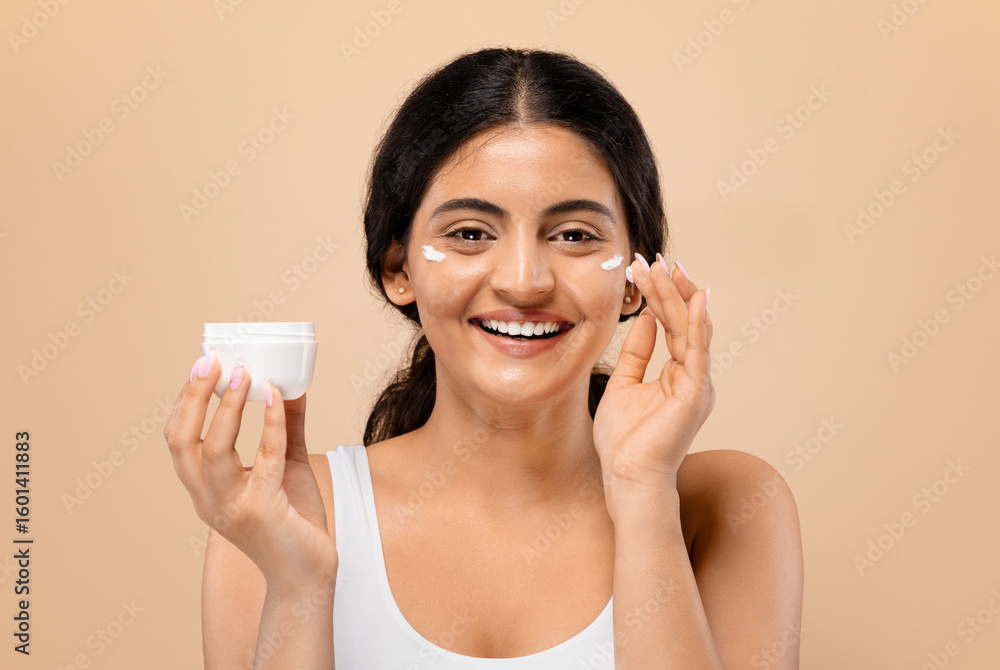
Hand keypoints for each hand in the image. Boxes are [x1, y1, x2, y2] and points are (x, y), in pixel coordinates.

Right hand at [164, 352, 336, 589]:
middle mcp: (208, 499)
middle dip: (193, 397)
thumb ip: (285, 427)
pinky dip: (271, 424)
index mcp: (204, 489)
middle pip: (182, 441)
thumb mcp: (286, 464)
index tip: (202, 365)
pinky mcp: (262, 510)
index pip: (178, 441)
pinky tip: (279, 399)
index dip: (185, 402)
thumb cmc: (294, 521)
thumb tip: (289, 385)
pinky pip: (264, 458)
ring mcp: (231, 507)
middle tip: (212, 361)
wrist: (308, 573)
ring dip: (228, 407)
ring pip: (213, 450)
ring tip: (244, 374)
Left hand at [593, 254, 714, 500]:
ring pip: (691, 329)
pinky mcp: (695, 394)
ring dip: (677, 296)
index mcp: (678, 374)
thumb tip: (645, 320)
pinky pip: (697, 351)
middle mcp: (693, 375)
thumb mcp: (625, 384)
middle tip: (652, 258)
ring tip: (663, 267)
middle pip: (684, 320)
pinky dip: (696, 323)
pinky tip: (693, 297)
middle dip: (668, 287)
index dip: (660, 295)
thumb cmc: (624, 441)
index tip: (644, 269)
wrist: (627, 478)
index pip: (673, 325)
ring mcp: (697, 384)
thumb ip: (638, 353)